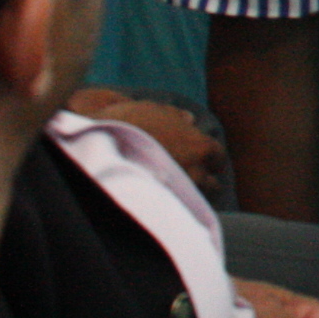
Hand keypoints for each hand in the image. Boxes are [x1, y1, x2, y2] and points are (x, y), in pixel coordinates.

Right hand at [65, 90, 224, 190]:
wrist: (101, 145)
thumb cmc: (127, 122)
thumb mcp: (153, 110)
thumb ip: (175, 116)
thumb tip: (189, 119)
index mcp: (199, 145)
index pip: (217, 157)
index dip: (210, 159)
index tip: (205, 161)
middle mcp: (195, 170)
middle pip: (212, 184)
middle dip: (204, 180)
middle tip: (193, 179)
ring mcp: (178, 190)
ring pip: (194, 199)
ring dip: (189, 195)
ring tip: (177, 193)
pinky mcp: (158, 204)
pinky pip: (173, 208)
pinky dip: (170, 204)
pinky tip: (160, 200)